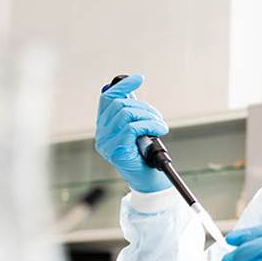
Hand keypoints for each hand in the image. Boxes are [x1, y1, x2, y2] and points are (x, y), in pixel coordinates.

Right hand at [95, 74, 170, 192]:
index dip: (123, 86)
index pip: (107, 99)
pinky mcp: (116, 150)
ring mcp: (106, 143)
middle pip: (119, 105)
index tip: (139, 78)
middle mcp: (101, 135)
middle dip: (144, 107)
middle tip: (157, 118)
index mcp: (105, 127)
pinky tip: (160, 130)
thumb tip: (130, 92)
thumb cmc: (145, 157)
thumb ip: (133, 115)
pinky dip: (150, 125)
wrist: (149, 182)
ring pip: (126, 114)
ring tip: (160, 125)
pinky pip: (132, 127)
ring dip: (149, 116)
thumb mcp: (139, 132)